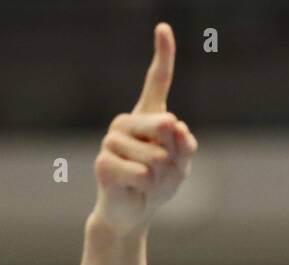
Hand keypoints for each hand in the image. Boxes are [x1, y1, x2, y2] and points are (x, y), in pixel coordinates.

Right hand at [90, 22, 198, 236]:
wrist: (133, 213)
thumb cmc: (158, 185)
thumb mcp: (181, 165)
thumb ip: (184, 146)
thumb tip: (176, 124)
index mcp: (147, 116)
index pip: (157, 82)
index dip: (162, 55)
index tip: (163, 28)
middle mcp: (126, 122)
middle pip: (165, 126)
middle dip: (175, 157)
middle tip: (166, 173)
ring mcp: (111, 141)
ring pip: (155, 157)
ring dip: (161, 178)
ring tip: (148, 184)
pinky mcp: (103, 163)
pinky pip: (142, 175)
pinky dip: (148, 189)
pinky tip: (135, 190)